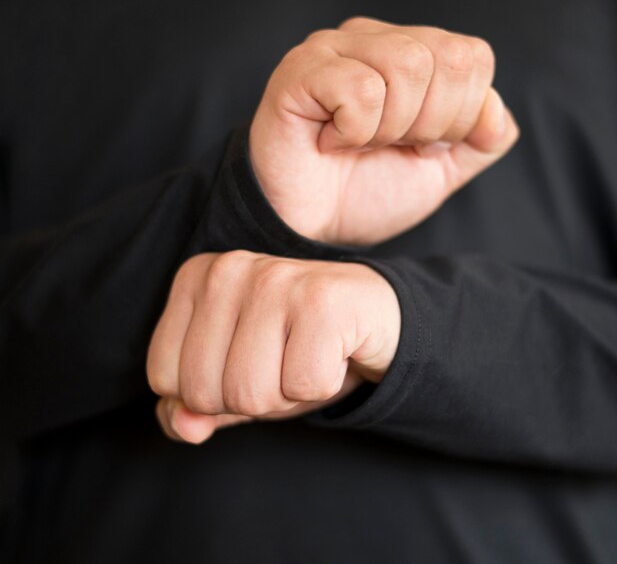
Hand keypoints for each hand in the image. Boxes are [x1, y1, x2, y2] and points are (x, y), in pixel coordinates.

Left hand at [146, 251, 400, 443]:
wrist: (374, 317)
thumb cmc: (298, 347)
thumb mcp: (235, 378)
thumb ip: (193, 406)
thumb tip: (185, 426)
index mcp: (197, 278)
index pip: (164, 377)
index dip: (209, 394)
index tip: (250, 360)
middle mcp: (230, 269)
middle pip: (204, 391)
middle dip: (248, 399)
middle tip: (282, 363)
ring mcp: (276, 280)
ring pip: (251, 393)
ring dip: (287, 395)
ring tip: (306, 357)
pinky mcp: (323, 300)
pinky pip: (304, 386)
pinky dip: (323, 386)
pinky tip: (334, 351)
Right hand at [250, 16, 518, 244]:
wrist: (310, 226)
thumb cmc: (365, 195)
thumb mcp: (439, 173)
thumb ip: (481, 141)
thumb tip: (493, 108)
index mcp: (410, 53)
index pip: (472, 57)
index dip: (459, 116)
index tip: (418, 146)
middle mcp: (374, 39)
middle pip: (448, 59)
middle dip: (429, 126)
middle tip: (387, 147)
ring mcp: (334, 48)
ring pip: (408, 67)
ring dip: (390, 129)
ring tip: (357, 144)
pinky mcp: (302, 71)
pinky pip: (362, 90)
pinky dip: (354, 133)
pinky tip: (330, 141)